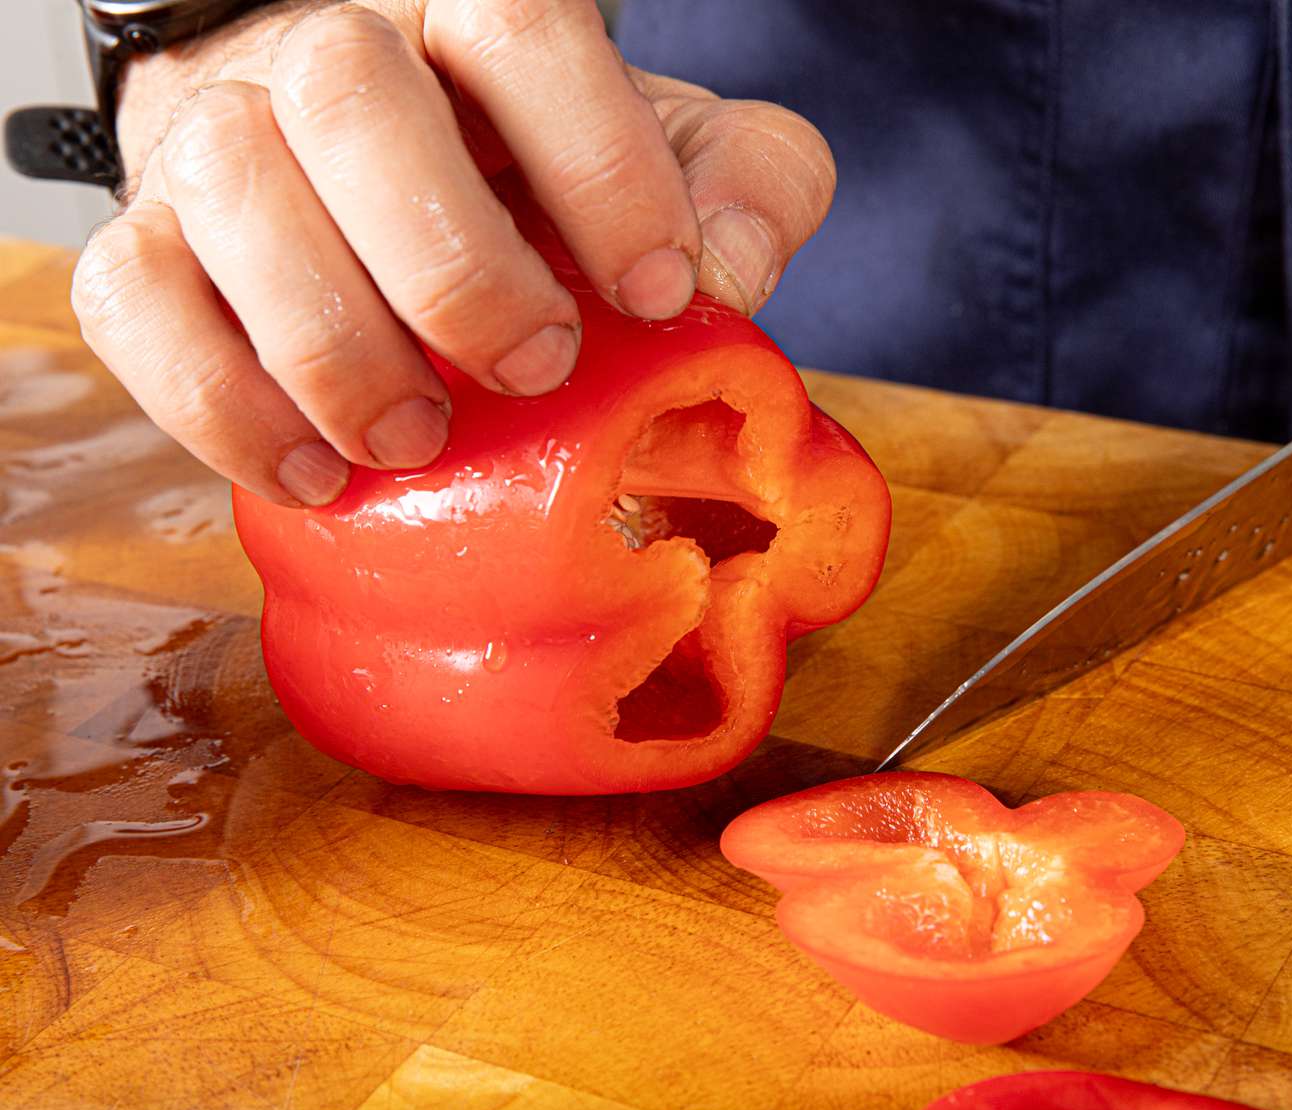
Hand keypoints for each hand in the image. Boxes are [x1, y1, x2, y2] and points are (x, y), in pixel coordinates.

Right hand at [71, 0, 834, 505]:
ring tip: (417, 441)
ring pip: (233, 190)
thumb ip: (744, 184)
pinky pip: (135, 304)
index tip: (658, 292)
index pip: (518, 29)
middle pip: (351, 96)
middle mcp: (329, 52)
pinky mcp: (146, 241)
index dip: (597, 160)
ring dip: (335, 343)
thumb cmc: (529, 176)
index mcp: (469, 17)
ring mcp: (218, 138)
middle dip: (453, 260)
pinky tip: (315, 471)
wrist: (359, 181)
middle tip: (533, 369)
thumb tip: (733, 268)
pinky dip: (221, 406)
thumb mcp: (670, 160)